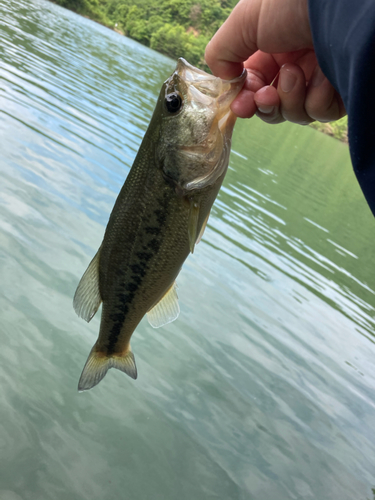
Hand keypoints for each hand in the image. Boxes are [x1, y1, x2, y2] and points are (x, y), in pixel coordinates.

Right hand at [205, 0, 345, 123]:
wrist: (334, 0)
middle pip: (273, 107)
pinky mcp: (342, 89)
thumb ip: (221, 53)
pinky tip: (322, 75)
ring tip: (295, 71)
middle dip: (266, 106)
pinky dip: (317, 99)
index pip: (254, 88)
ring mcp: (320, 77)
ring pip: (296, 113)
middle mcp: (297, 64)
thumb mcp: (242, 23)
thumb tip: (224, 81)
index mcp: (272, 50)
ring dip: (290, 98)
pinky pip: (322, 112)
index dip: (246, 101)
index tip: (240, 107)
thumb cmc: (287, 3)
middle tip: (266, 96)